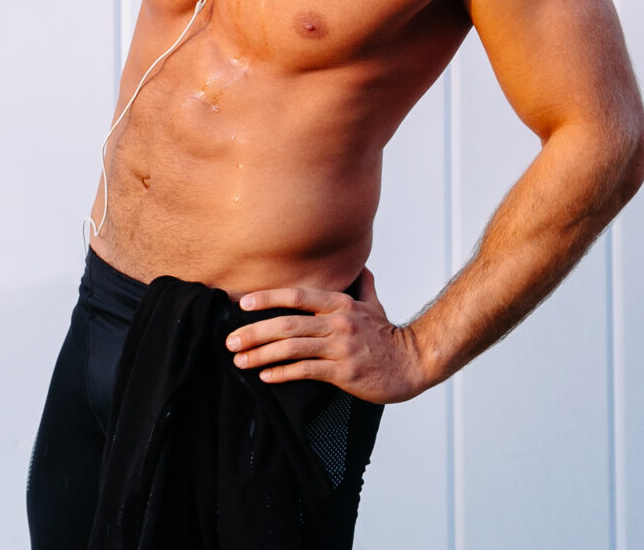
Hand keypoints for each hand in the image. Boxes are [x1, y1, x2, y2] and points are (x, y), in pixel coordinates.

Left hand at [226, 267, 432, 403]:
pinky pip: (306, 371)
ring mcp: (340, 348)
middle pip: (287, 324)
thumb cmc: (388, 336)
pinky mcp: (344, 372)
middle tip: (230, 341)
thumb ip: (362, 285)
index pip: (297, 296)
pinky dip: (282, 373)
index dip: (267, 298)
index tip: (242, 304)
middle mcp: (338, 322)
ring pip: (292, 348)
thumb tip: (360, 266)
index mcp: (340, 304)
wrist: (413, 363)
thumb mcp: (374, 305)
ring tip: (240, 361)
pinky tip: (265, 376)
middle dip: (254, 332)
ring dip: (261, 355)